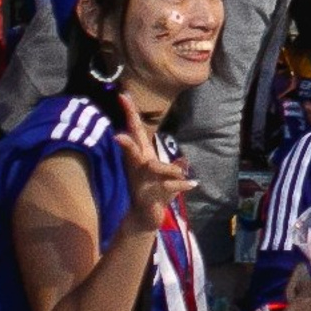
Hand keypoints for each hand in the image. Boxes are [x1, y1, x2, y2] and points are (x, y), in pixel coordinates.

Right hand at [112, 92, 194, 239]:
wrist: (145, 216)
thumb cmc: (154, 191)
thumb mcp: (165, 176)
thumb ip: (174, 165)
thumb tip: (183, 160)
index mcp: (143, 156)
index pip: (136, 130)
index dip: (129, 113)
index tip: (123, 94)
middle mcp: (140, 166)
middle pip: (134, 149)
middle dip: (127, 141)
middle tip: (118, 136)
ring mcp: (144, 181)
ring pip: (154, 168)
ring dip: (168, 168)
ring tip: (182, 172)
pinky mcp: (152, 195)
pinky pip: (170, 186)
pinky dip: (182, 184)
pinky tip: (193, 183)